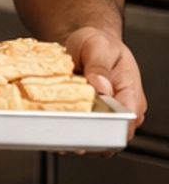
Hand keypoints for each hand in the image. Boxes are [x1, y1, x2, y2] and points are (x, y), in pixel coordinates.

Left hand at [64, 27, 144, 141]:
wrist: (83, 43)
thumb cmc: (96, 43)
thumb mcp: (97, 46)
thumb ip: (99, 67)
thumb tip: (101, 88)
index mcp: (130, 93)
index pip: (125, 123)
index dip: (105, 131)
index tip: (83, 132)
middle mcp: (121, 110)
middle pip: (108, 138)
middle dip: (85, 138)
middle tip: (63, 131)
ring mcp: (105, 117)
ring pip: (92, 140)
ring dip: (73, 137)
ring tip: (55, 129)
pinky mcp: (90, 120)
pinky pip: (79, 133)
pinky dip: (65, 132)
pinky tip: (53, 126)